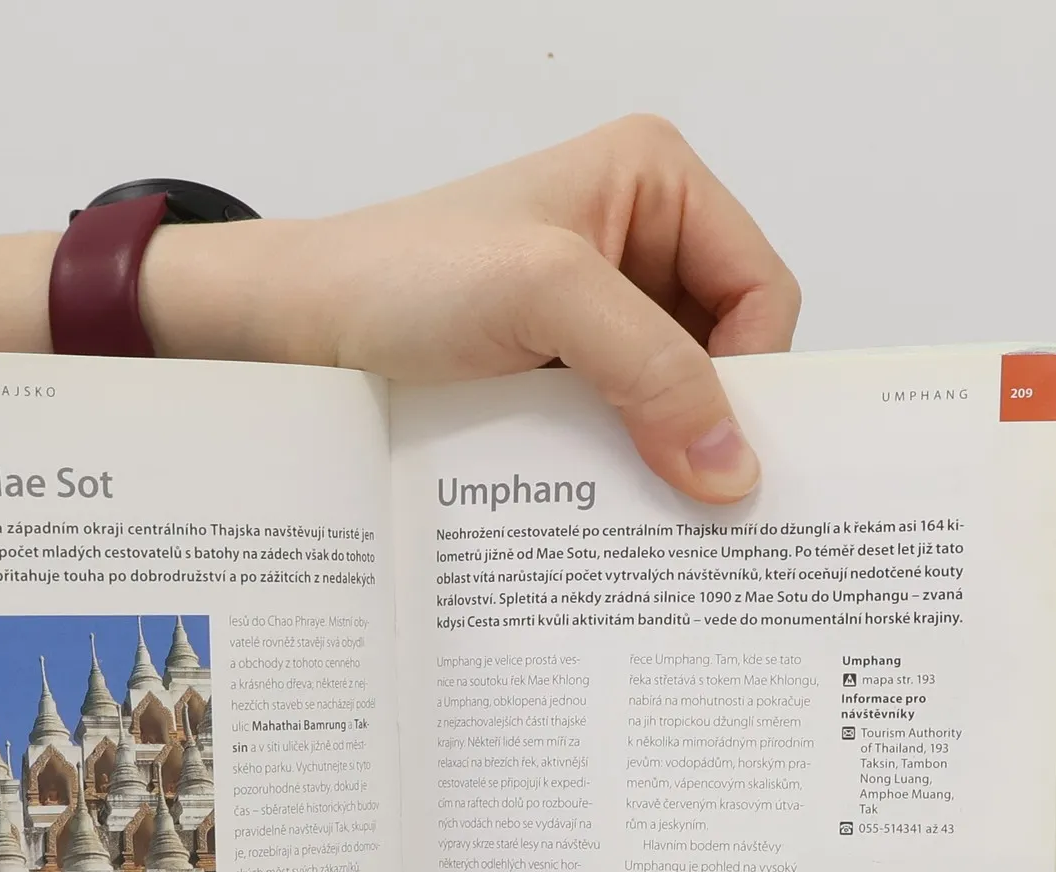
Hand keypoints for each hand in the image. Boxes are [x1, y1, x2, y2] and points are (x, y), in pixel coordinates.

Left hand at [143, 116, 799, 503]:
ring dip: (660, 457)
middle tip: (697, 501)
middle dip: (710, 423)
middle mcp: (635, 243)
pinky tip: (597, 504)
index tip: (722, 451)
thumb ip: (650, 369)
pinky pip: (620, 434)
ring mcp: (595, 316)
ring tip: (636, 506)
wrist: (292, 333)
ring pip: (674, 404)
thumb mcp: (543, 296)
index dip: (754, 374)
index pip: (763, 290)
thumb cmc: (398, 278)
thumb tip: (733, 466)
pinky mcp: (557, 377)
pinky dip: (616, 472)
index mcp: (654, 182)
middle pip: (726, 354)